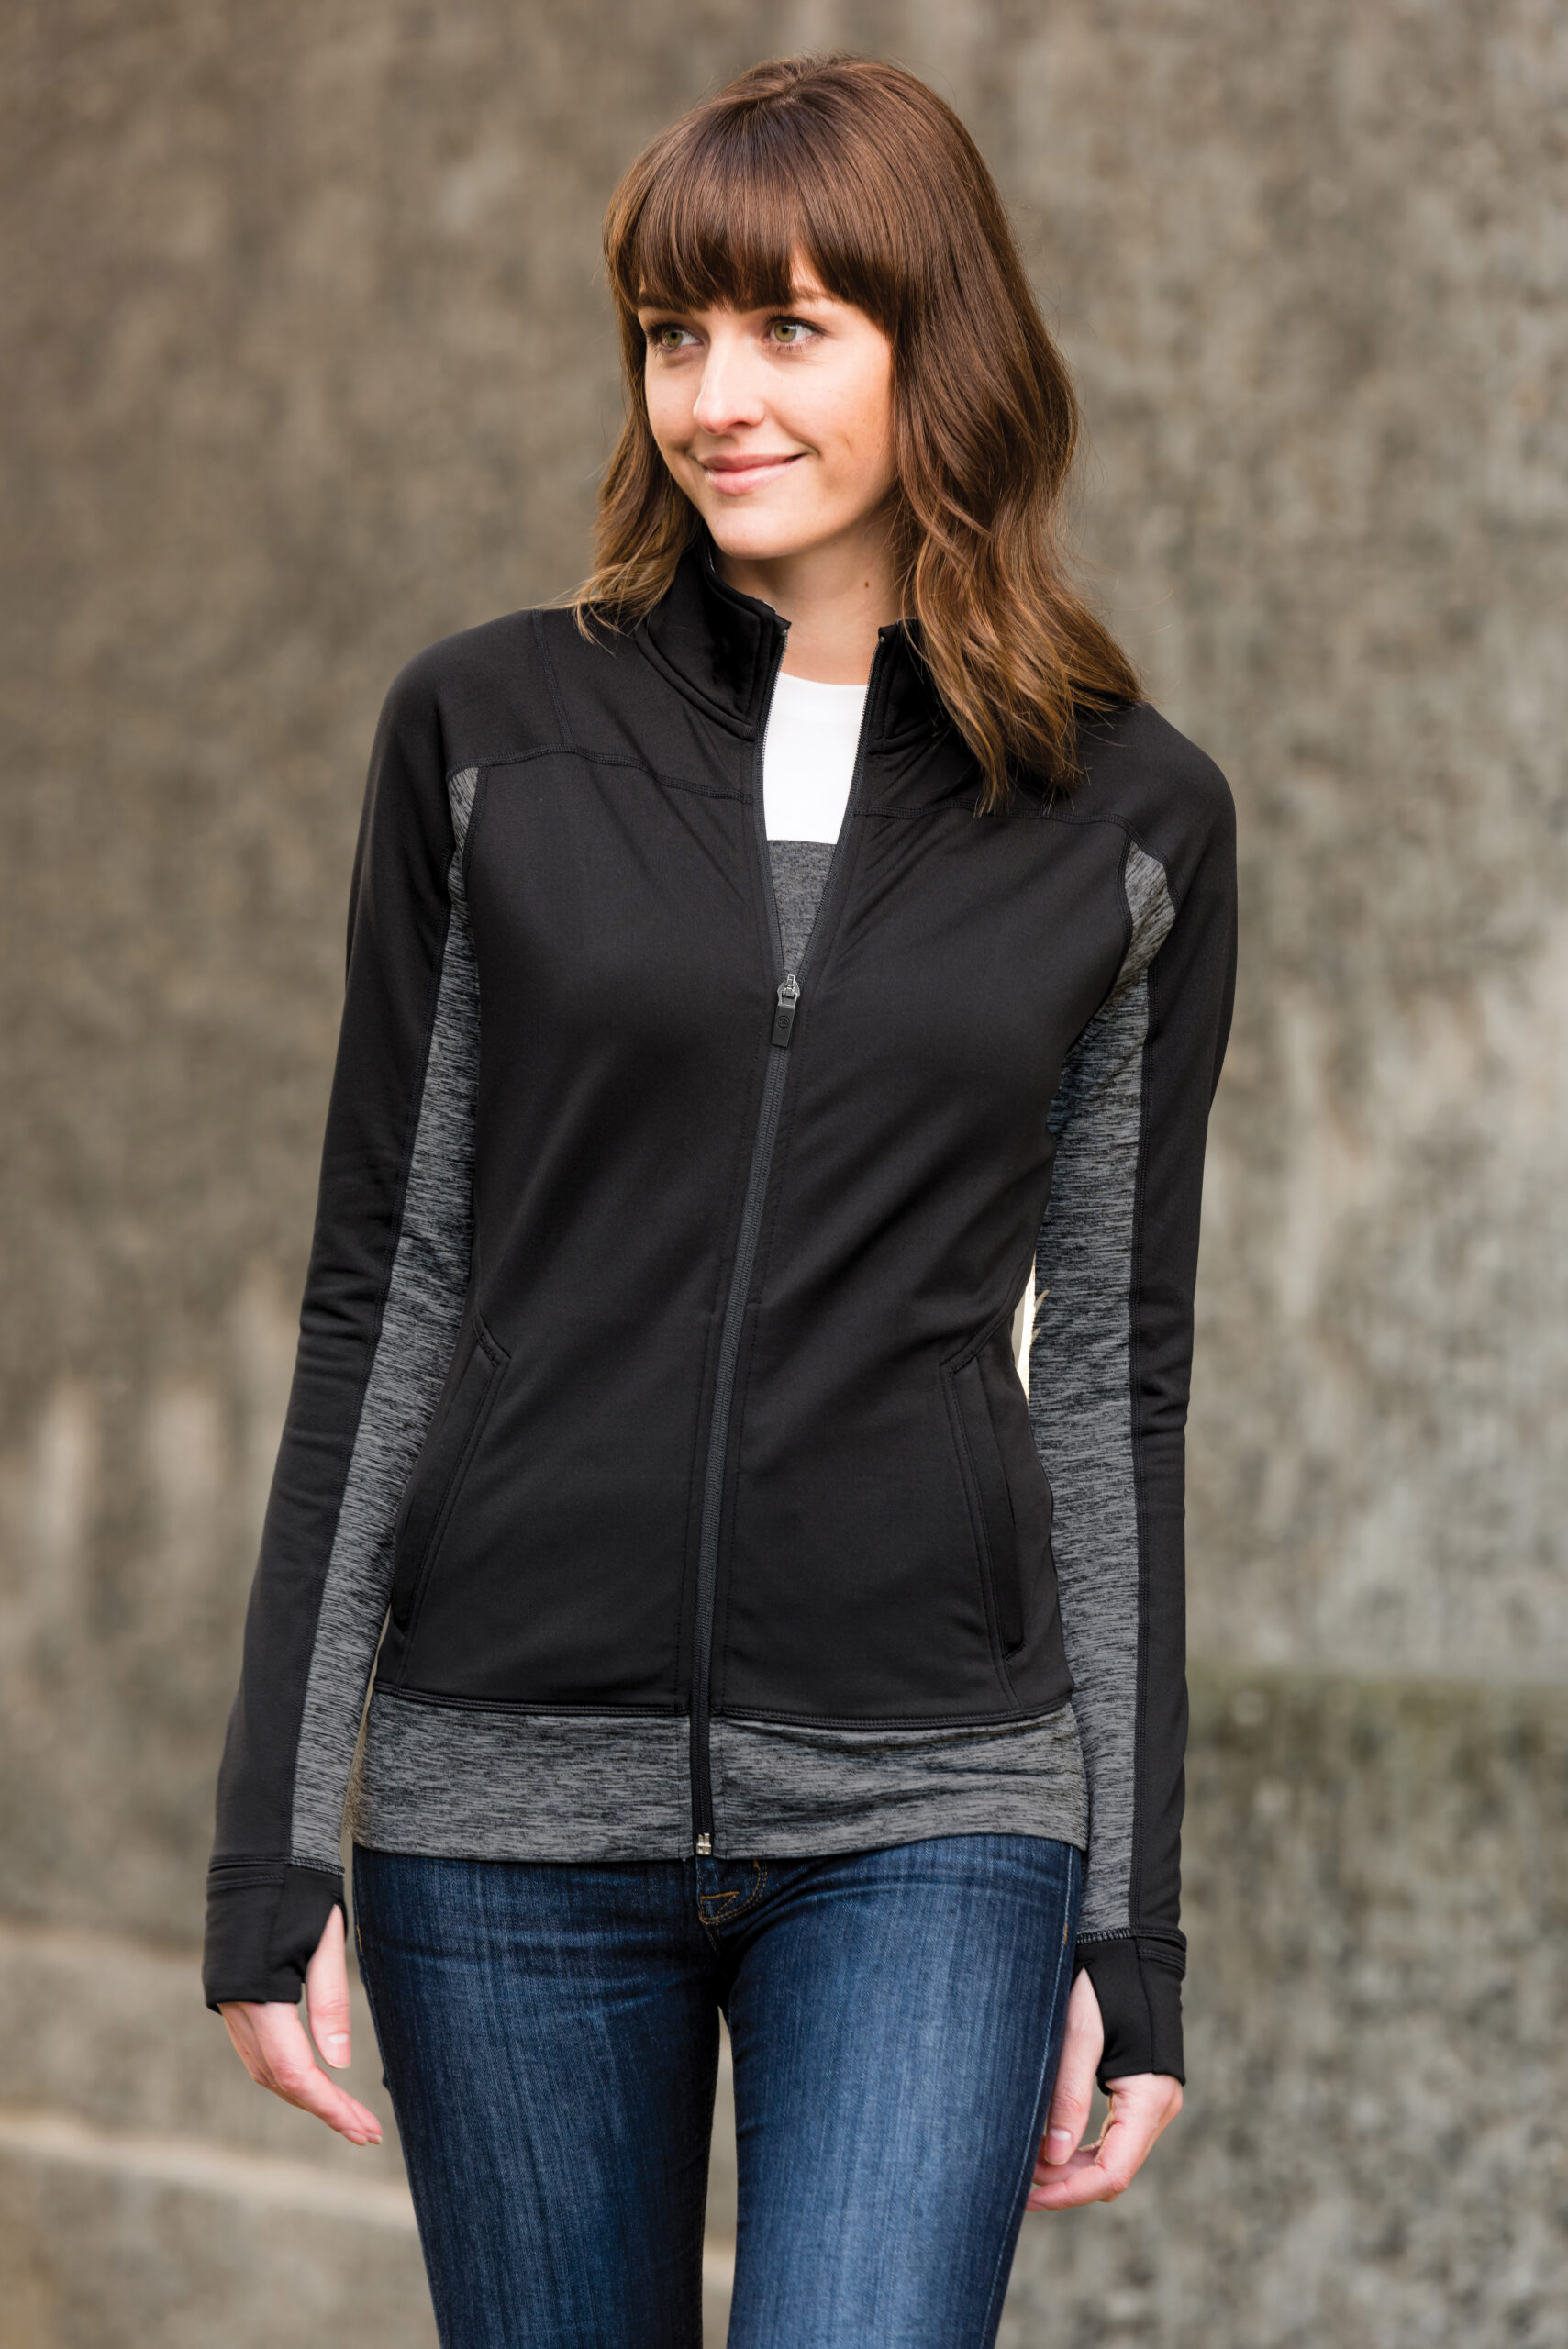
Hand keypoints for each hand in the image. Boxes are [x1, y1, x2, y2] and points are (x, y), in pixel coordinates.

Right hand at [218, 1904, 383, 2146]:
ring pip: (265, 2069)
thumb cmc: (297, 1888)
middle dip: (323, 2107)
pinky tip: (315, 2076)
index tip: (365, 2128)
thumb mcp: (325, 1940)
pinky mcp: (231, 1995)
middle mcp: (236, 2007)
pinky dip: (286, 2070)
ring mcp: (228, 2003)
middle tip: (366, 2129)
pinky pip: (257, 2050)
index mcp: (259, 1996)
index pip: (296, 2072)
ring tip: (347, 2113)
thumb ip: (330, 2002)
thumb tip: (338, 2064)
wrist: (256, 1850)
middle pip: (279, 2079)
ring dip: (304, 2093)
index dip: (330, 2106)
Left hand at [1026, 1968, 1180, 2209]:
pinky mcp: (1138, 2092)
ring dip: (1070, 2168)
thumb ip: (1067, 2096)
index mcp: (1149, 2098)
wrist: (1127, 1942)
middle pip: (1111, 2173)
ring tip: (1023, 2163)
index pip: (1112, 2174)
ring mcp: (1151, 2102)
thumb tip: (1050, 2159)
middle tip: (1013, 2181)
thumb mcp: (1078, 2034)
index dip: (1068, 2192)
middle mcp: (1157, 2107)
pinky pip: (1111, 2138)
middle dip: (1064, 2184)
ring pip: (1111, 2159)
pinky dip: (1079, 2148)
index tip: (1025, 2194)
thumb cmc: (1101, 1980)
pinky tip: (1046, 2142)